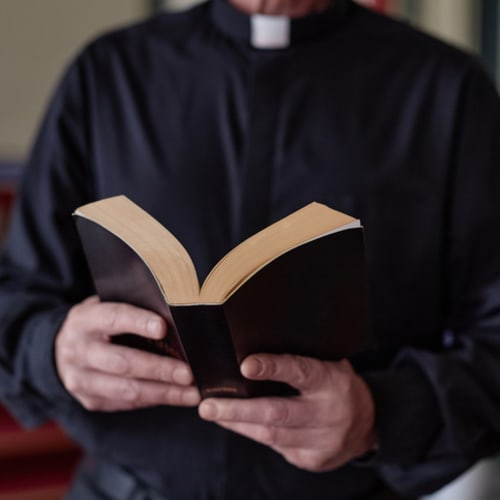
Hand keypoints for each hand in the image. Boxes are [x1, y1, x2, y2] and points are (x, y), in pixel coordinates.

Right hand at [55, 296, 199, 410]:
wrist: (64, 349)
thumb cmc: (101, 322)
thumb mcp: (107, 306)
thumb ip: (134, 308)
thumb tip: (176, 315)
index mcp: (84, 320)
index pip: (113, 318)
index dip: (138, 322)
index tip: (163, 328)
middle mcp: (78, 350)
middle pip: (122, 362)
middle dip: (159, 369)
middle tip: (188, 373)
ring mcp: (80, 379)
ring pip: (126, 390)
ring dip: (164, 393)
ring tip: (192, 394)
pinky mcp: (90, 400)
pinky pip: (127, 403)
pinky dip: (155, 399)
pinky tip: (177, 397)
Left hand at [199, 354, 375, 471]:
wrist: (368, 424)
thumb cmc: (337, 384)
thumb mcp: (330, 363)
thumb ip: (302, 358)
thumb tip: (255, 348)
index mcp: (332, 381)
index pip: (300, 371)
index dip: (272, 367)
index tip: (245, 365)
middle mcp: (328, 413)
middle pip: (277, 413)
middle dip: (237, 409)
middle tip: (208, 404)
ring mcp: (321, 441)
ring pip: (270, 435)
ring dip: (237, 423)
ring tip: (212, 412)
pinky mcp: (312, 460)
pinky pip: (275, 447)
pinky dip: (251, 433)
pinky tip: (236, 422)